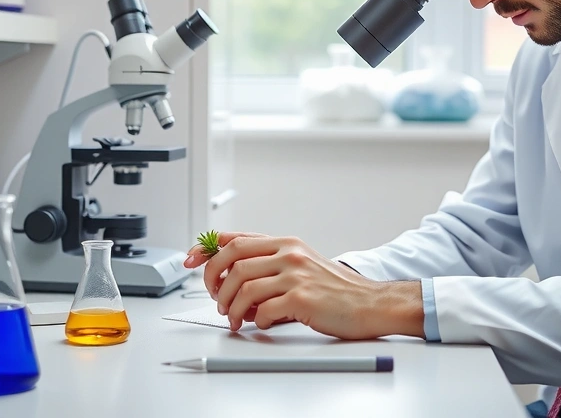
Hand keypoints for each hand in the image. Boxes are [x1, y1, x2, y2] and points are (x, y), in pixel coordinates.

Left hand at [184, 232, 422, 339]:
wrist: (369, 303)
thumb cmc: (336, 289)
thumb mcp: (302, 263)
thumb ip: (270, 264)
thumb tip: (231, 275)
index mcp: (285, 242)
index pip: (234, 237)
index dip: (206, 248)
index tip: (190, 259)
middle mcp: (288, 253)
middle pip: (231, 258)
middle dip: (212, 280)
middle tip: (214, 298)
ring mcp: (295, 274)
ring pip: (242, 286)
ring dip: (230, 306)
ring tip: (234, 318)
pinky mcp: (302, 298)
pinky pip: (262, 309)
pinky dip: (254, 320)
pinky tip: (259, 324)